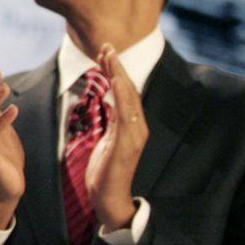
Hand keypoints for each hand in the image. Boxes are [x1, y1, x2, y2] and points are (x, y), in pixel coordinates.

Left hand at [84, 44, 148, 231]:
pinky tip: (115, 81)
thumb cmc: (106, 172)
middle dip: (118, 67)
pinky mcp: (127, 143)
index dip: (117, 72)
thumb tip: (109, 105)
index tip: (106, 54)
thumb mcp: (107, 141)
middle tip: (106, 46)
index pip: (126, 93)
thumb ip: (112, 123)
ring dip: (118, 75)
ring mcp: (135, 135)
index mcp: (132, 126)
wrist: (109, 198)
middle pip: (129, 90)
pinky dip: (121, 96)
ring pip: (128, 98)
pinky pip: (125, 114)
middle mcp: (138, 127)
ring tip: (109, 56)